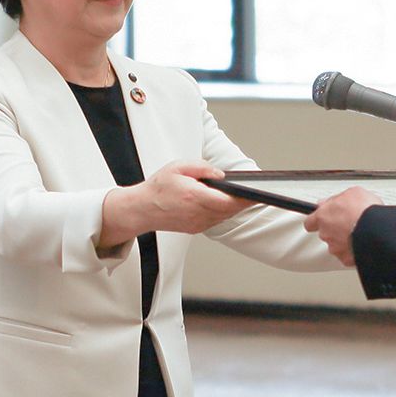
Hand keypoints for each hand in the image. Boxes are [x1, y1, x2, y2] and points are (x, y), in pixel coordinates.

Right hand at [101, 161, 249, 246]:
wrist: (141, 209)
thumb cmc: (157, 188)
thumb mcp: (177, 167)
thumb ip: (201, 167)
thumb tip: (220, 174)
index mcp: (194, 197)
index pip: (226, 201)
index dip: (243, 199)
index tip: (254, 193)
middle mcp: (197, 213)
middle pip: (229, 210)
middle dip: (243, 203)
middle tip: (254, 194)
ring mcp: (196, 224)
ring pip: (224, 217)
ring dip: (233, 208)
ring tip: (243, 197)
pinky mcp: (195, 229)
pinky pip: (215, 221)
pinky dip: (222, 213)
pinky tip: (225, 204)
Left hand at [303, 187, 382, 266]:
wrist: (377, 229)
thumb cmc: (364, 210)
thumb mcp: (352, 192)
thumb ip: (336, 198)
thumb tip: (329, 201)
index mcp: (323, 217)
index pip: (310, 222)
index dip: (315, 221)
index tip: (320, 219)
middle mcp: (326, 234)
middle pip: (325, 233)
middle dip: (335, 229)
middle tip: (348, 222)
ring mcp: (336, 248)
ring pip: (336, 245)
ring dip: (344, 240)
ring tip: (358, 232)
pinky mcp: (347, 259)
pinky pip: (348, 255)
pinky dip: (353, 250)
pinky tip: (362, 242)